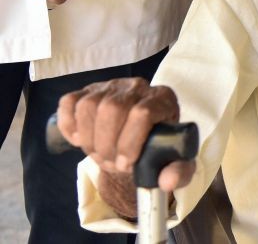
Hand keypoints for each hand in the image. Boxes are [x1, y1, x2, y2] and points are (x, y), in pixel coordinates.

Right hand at [57, 78, 194, 195]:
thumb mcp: (175, 162)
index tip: (125, 165)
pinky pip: (69, 102)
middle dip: (106, 144)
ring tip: (99, 154)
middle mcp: (138, 87)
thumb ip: (178, 173)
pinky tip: (80, 140)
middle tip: (110, 163)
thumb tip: (168, 181)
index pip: (142, 113)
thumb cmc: (159, 148)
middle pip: (113, 109)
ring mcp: (111, 86)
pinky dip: (69, 125)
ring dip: (89, 138)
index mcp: (163, 98)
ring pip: (89, 105)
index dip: (129, 143)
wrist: (141, 140)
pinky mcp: (89, 90)